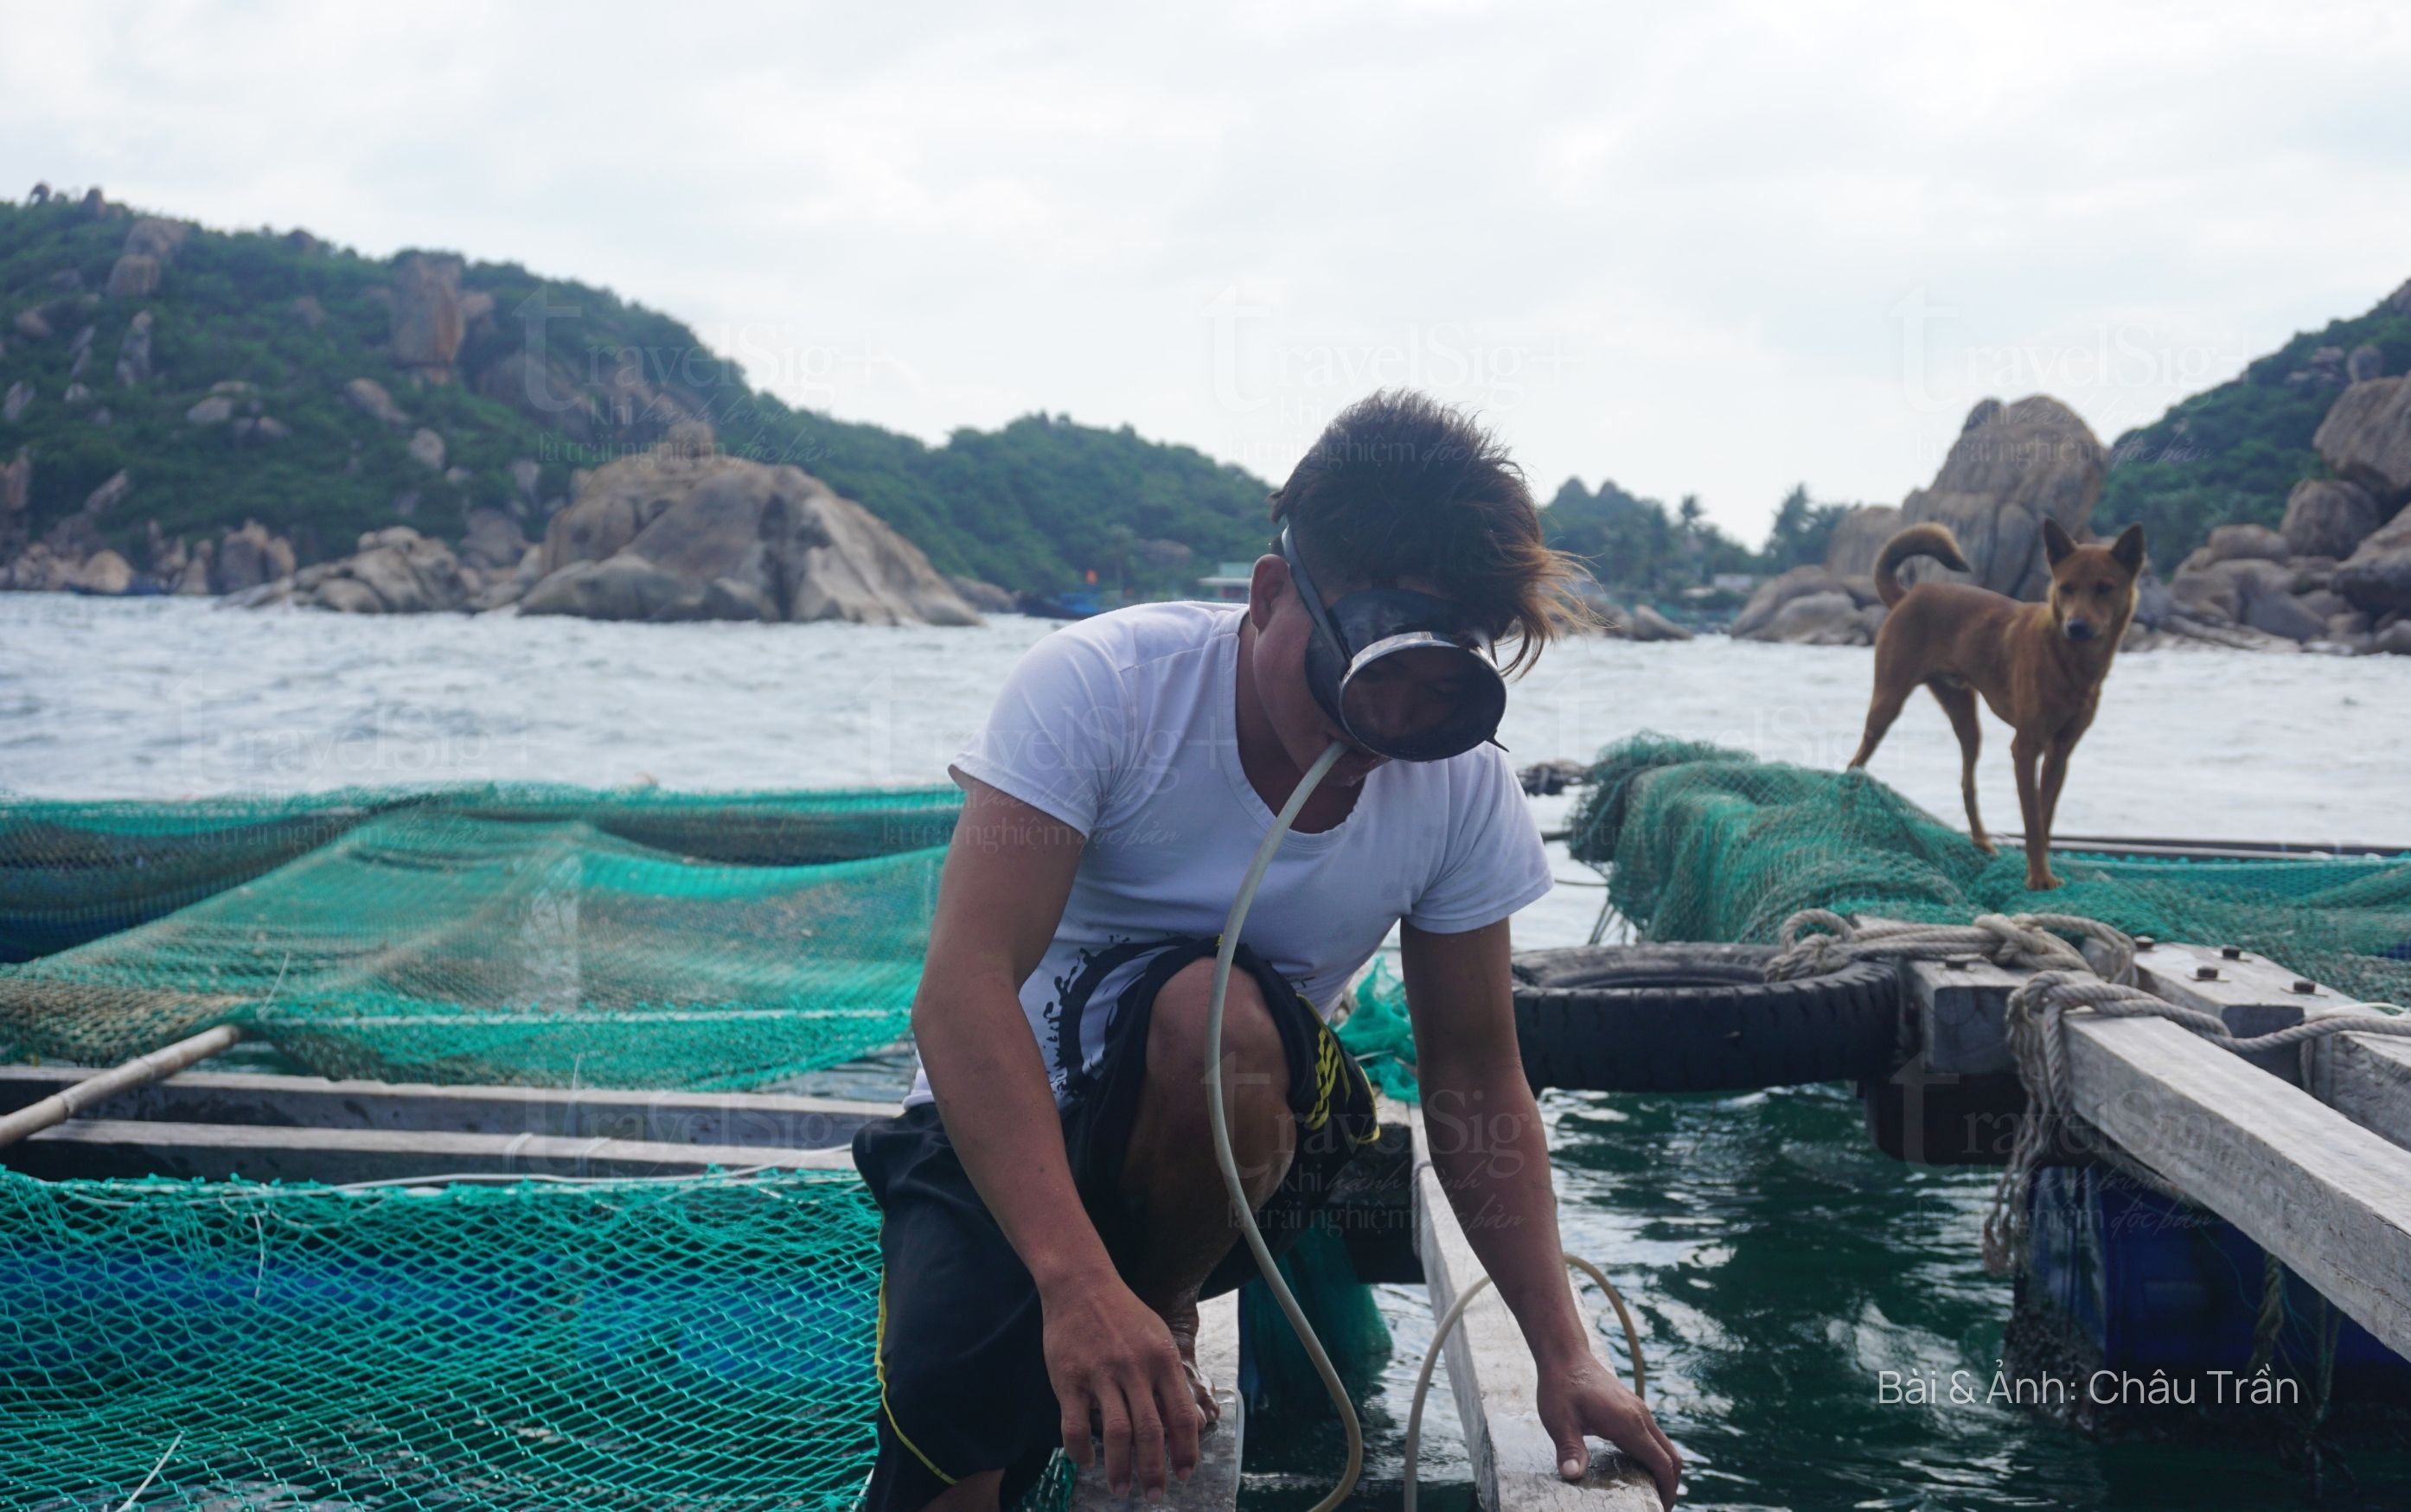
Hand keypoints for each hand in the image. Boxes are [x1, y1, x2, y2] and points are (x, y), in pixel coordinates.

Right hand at [1041, 1273, 1202, 1497]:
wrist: (1080, 1284)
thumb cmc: (1123, 1314)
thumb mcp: (1158, 1337)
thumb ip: (1170, 1377)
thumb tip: (1186, 1423)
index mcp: (1162, 1359)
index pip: (1181, 1416)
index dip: (1186, 1451)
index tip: (1184, 1475)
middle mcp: (1135, 1368)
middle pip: (1151, 1432)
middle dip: (1155, 1471)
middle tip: (1155, 1495)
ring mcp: (1101, 1373)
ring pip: (1116, 1434)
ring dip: (1120, 1470)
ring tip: (1121, 1490)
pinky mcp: (1069, 1378)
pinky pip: (1076, 1426)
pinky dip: (1081, 1451)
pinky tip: (1087, 1462)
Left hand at [1537, 1354, 1681, 1508]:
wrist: (1565, 1355)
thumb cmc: (1561, 1387)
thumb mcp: (1559, 1421)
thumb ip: (1569, 1449)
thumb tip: (1572, 1476)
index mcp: (1629, 1423)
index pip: (1662, 1463)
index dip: (1666, 1490)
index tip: (1660, 1509)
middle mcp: (1640, 1416)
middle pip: (1671, 1456)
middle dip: (1670, 1484)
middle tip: (1656, 1506)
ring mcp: (1638, 1410)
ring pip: (1663, 1446)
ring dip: (1662, 1470)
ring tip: (1647, 1493)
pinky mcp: (1632, 1408)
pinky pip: (1652, 1437)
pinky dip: (1653, 1457)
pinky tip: (1633, 1470)